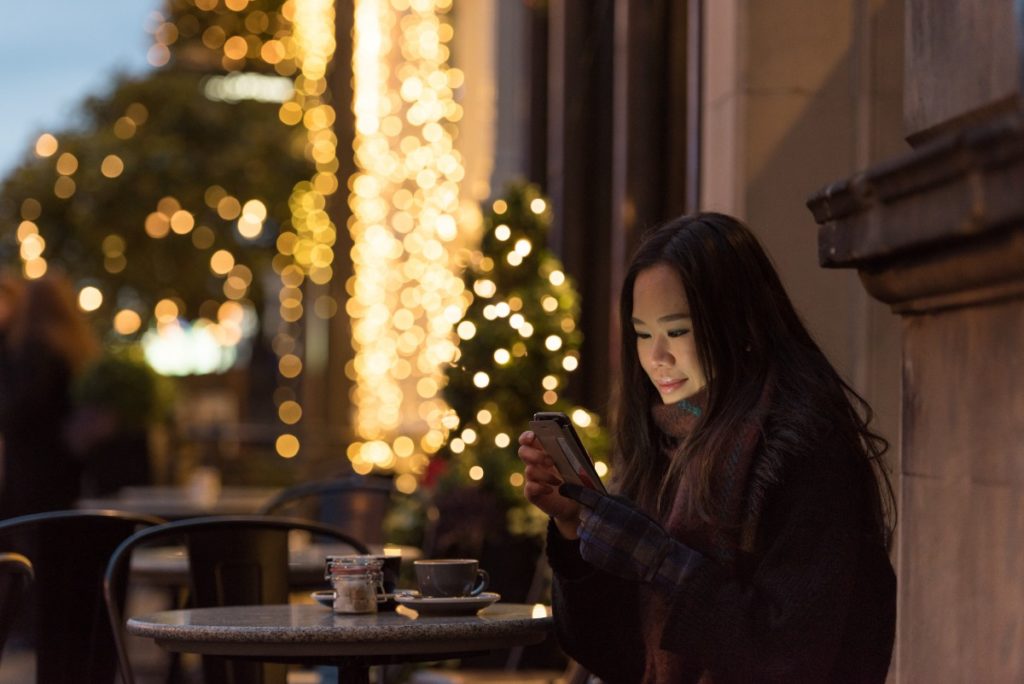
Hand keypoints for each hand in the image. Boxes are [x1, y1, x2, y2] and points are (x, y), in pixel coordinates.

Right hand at [517, 431, 580, 530]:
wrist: (579, 503)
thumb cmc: (579, 479)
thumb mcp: (582, 463)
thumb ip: (576, 452)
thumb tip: (571, 443)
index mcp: (545, 451)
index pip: (528, 440)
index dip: (527, 437)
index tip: (532, 437)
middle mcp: (536, 463)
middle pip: (523, 452)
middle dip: (535, 455)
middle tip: (551, 461)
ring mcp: (533, 478)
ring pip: (529, 470)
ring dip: (545, 474)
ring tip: (559, 481)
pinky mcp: (533, 494)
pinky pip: (529, 488)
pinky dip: (540, 488)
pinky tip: (551, 490)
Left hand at [559, 483, 704, 590]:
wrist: (652, 560)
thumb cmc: (645, 529)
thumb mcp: (630, 507)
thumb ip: (609, 499)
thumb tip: (592, 493)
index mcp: (605, 506)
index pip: (581, 494)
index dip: (570, 489)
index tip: (563, 488)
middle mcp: (594, 520)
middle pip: (584, 513)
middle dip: (594, 516)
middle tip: (612, 525)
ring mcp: (589, 538)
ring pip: (583, 529)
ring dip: (594, 532)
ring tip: (614, 539)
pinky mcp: (587, 553)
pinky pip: (585, 544)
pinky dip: (595, 546)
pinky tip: (611, 549)